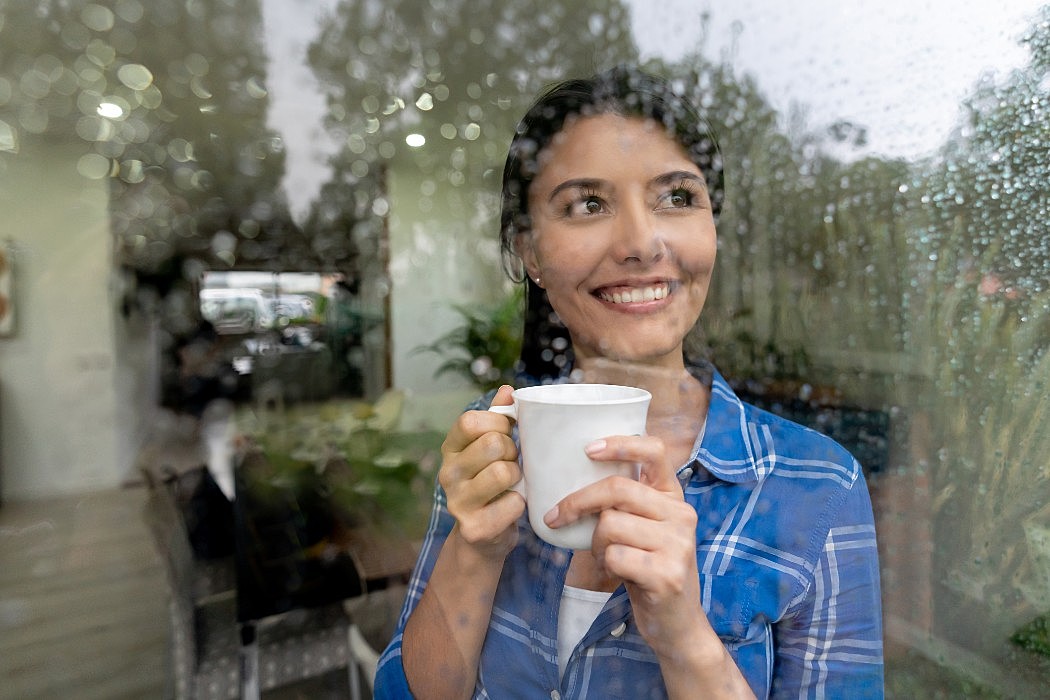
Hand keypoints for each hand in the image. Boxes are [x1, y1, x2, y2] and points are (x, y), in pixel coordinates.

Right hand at [438, 385, 524, 558]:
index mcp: (450, 449)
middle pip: (492, 444)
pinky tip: (511, 507)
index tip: (507, 433)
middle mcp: (447, 473)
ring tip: (512, 484)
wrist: (482, 539)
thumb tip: (508, 390)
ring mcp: (457, 502)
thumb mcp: (490, 449)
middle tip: (511, 462)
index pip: (469, 421)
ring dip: (518, 477)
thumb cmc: (492, 484)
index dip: (498, 422)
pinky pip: (513, 504)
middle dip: (512, 451)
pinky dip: (520, 504)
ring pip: (503, 472)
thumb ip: (498, 419)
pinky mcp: (473, 528)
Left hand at [543, 434, 704, 655]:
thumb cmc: (649, 569)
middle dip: (578, 502)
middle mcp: (681, 514)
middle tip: (557, 517)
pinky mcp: (666, 573)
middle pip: (617, 489)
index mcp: (674, 496)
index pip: (654, 451)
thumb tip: (572, 478)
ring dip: (595, 544)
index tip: (588, 449)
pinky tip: (616, 574)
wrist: (678, 624)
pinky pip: (614, 555)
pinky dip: (605, 565)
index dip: (620, 444)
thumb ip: (625, 504)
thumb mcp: (644, 529)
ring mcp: (678, 544)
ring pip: (610, 524)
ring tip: (604, 557)